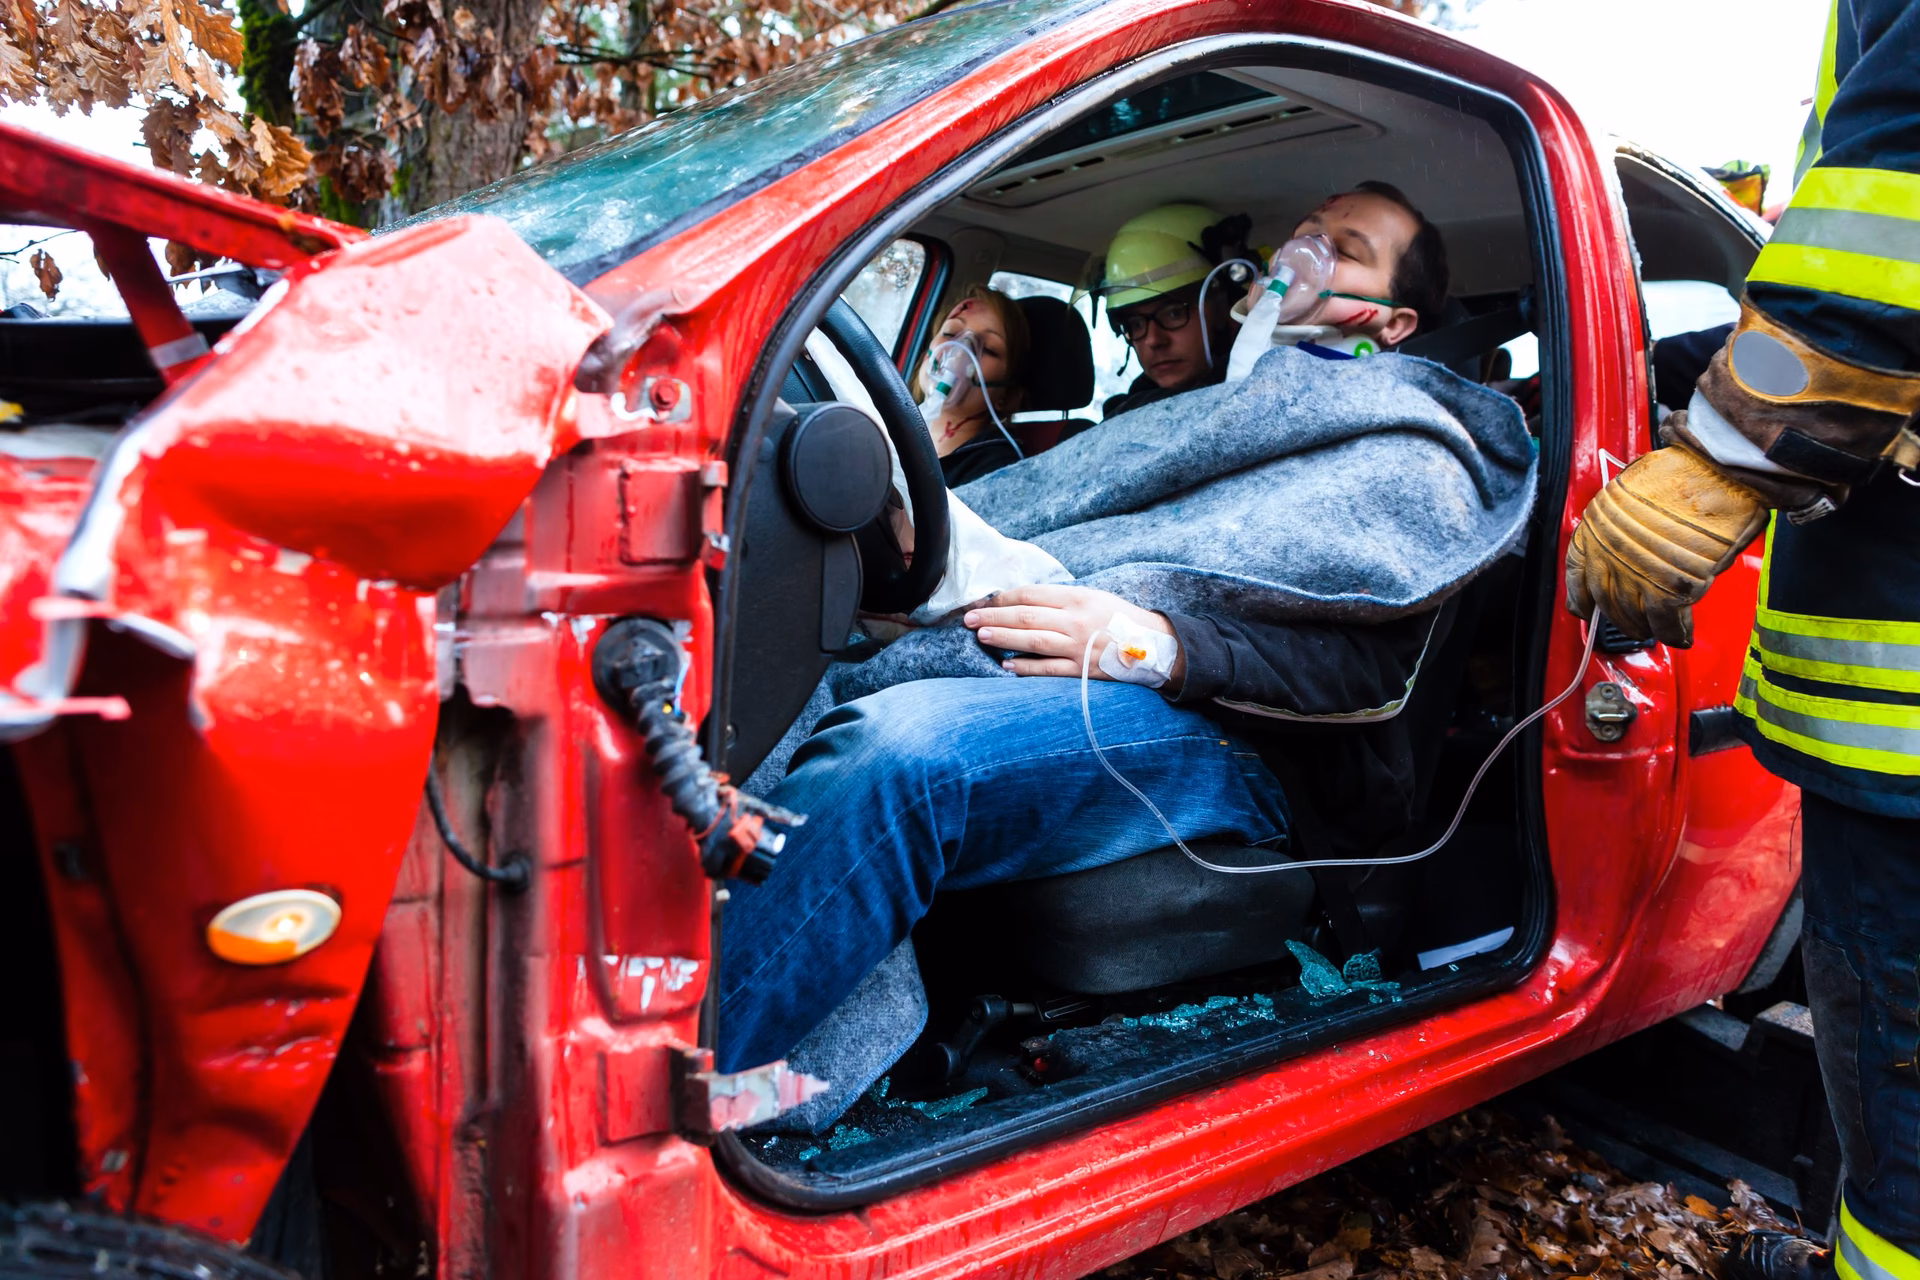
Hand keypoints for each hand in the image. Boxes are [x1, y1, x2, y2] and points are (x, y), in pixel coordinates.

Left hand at [963, 584, 1182, 686]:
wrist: (1153, 645)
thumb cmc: (1120, 619)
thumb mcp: (1094, 597)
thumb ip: (1062, 599)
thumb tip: (1024, 601)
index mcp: (1078, 597)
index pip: (1032, 594)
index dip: (1005, 598)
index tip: (986, 601)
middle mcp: (1076, 620)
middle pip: (1026, 616)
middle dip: (994, 617)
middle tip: (969, 618)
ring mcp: (1078, 646)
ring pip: (1032, 641)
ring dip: (1003, 638)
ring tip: (980, 636)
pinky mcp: (1082, 670)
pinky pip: (1048, 669)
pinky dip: (1025, 667)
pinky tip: (1006, 665)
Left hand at [1564, 443, 1766, 647]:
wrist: (1714, 468)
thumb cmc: (1684, 471)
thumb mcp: (1636, 495)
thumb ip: (1631, 530)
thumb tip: (1644, 553)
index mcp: (1596, 527)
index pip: (1577, 573)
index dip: (1581, 597)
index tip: (1584, 610)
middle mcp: (1608, 553)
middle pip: (1606, 601)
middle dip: (1619, 617)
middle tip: (1632, 623)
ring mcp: (1635, 573)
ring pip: (1632, 616)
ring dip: (1645, 628)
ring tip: (1657, 631)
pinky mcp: (1667, 588)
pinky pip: (1665, 623)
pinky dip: (1674, 633)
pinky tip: (1681, 635)